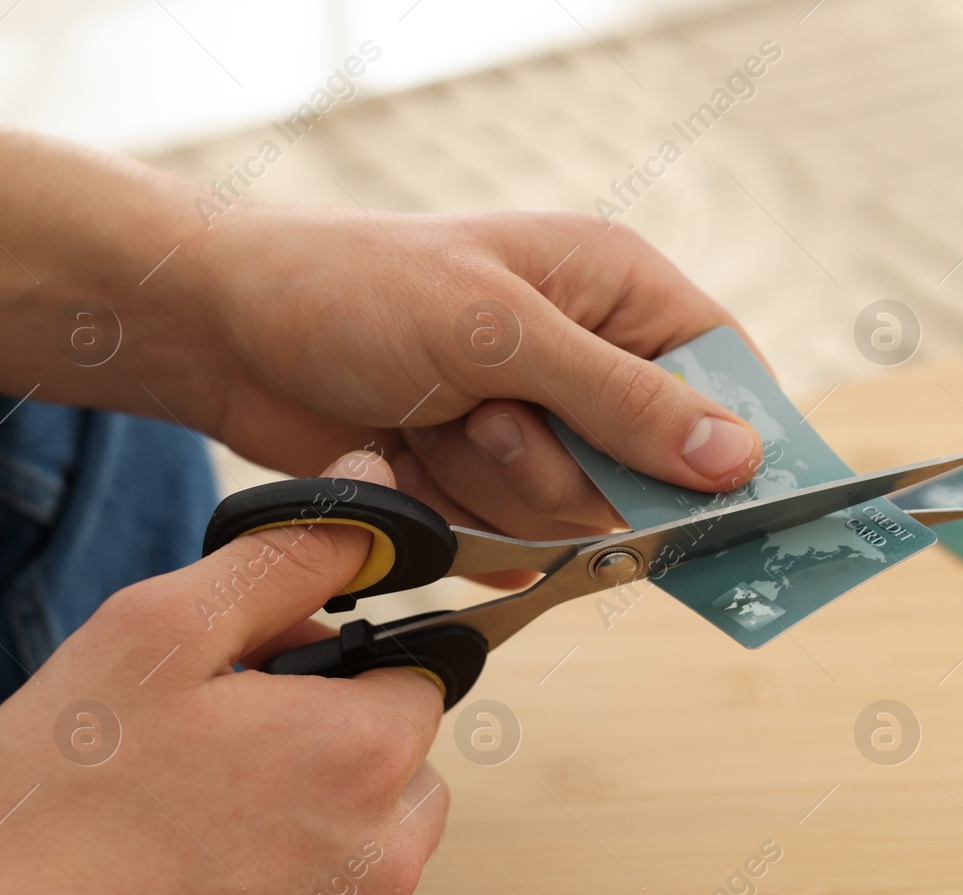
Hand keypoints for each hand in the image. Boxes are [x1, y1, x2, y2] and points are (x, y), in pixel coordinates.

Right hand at [0, 452, 443, 894]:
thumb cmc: (51, 818)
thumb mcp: (154, 639)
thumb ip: (284, 557)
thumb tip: (371, 487)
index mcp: (364, 753)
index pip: (418, 674)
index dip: (337, 667)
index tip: (263, 688)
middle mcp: (388, 860)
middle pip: (404, 770)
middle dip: (335, 753)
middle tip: (222, 765)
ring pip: (377, 860)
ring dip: (319, 840)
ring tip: (202, 845)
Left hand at [196, 209, 766, 541]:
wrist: (224, 334)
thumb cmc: (356, 291)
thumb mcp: (497, 333)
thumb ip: (621, 400)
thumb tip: (737, 458)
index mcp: (614, 288)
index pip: (724, 370)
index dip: (734, 438)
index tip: (728, 500)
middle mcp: (587, 357)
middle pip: (651, 467)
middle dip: (564, 465)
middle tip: (492, 418)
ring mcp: (535, 423)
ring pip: (578, 514)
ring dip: (497, 487)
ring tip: (433, 423)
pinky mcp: (486, 477)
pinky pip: (516, 538)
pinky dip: (458, 513)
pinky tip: (410, 457)